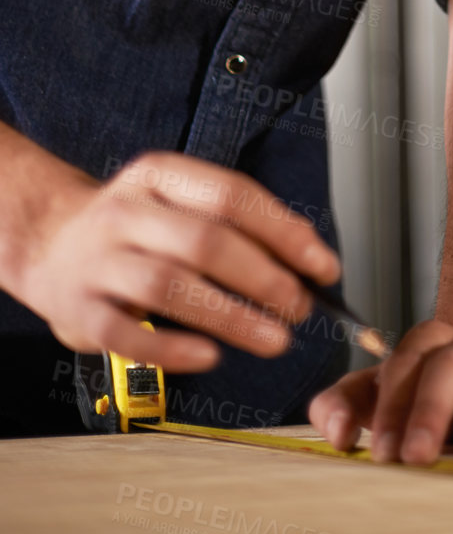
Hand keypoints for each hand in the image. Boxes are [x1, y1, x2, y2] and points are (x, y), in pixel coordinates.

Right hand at [12, 149, 339, 371]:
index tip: (323, 265)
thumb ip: (235, 223)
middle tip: (299, 308)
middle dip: (264, 278)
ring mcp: (98, 261)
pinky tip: (210, 357)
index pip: (232, 195)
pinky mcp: (78, 311)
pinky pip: (126, 334)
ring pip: (170, 287)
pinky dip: (172, 350)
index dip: (284, 231)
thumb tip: (308, 258)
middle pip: (205, 242)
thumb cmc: (135, 227)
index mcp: (160, 175)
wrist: (48, 243)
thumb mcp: (177, 202)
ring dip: (231, 317)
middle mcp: (126, 212)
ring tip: (274, 339)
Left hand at [309, 318, 452, 464]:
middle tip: (416, 455)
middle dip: (432, 410)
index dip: (393, 406)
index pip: (408, 363)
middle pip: (452, 365)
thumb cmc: (423, 390)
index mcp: (430, 344)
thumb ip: (345, 403)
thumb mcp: (381, 392)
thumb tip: (337, 433)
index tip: (382, 453)